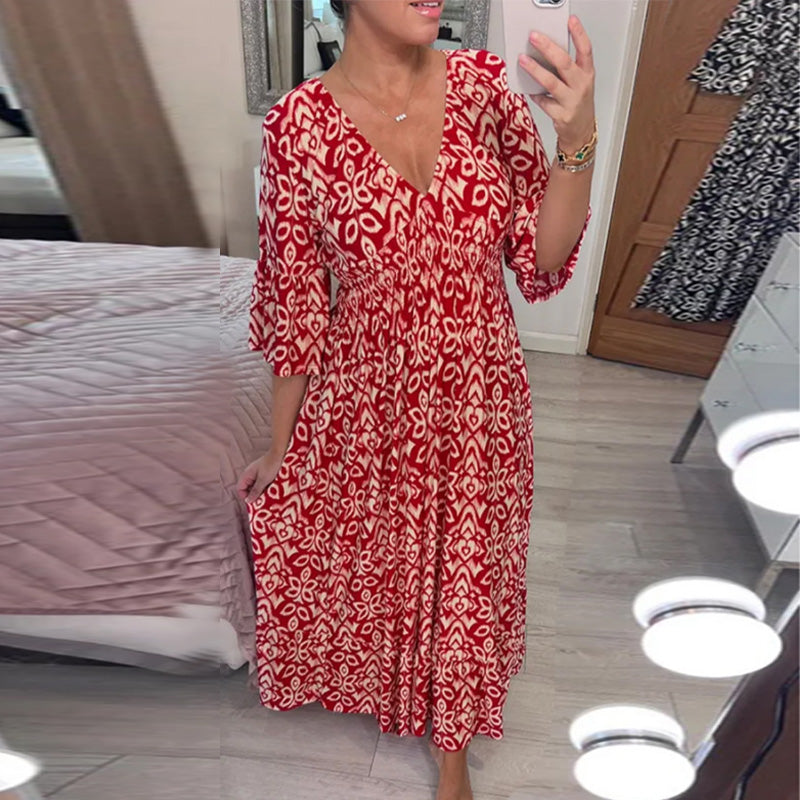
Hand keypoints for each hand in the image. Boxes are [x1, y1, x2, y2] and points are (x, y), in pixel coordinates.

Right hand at [237, 450, 283, 503]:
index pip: (240, 488)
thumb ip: (255, 491)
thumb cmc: (271, 465)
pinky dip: (266, 487)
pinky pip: (262, 483)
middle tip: (262, 500)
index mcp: (247, 474)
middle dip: (254, 495)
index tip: (254, 501)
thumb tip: (248, 501)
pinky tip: (272, 489)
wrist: (281, 453)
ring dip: (261, 491)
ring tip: (269, 495)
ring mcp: (257, 474)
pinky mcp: (265, 474)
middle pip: (248, 488)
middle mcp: (250, 474)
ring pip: (256, 487)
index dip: (245, 496)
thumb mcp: (263, 480)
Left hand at [519, 15, 595, 152]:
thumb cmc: (578, 103)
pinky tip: (528, 89)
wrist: (581, 132)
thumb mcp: (579, 82)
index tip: (570, 20)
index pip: (585, 49)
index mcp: (587, 74)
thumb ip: (567, 68)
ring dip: (535, 70)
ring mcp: (571, 101)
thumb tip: (545, 51)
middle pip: (565, 63)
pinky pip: (543, 102)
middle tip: (534, 37)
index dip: (579, 34)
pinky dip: (535, 95)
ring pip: (551, 82)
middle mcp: (581, 86)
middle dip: (548, 48)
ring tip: (523, 60)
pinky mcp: (561, 116)